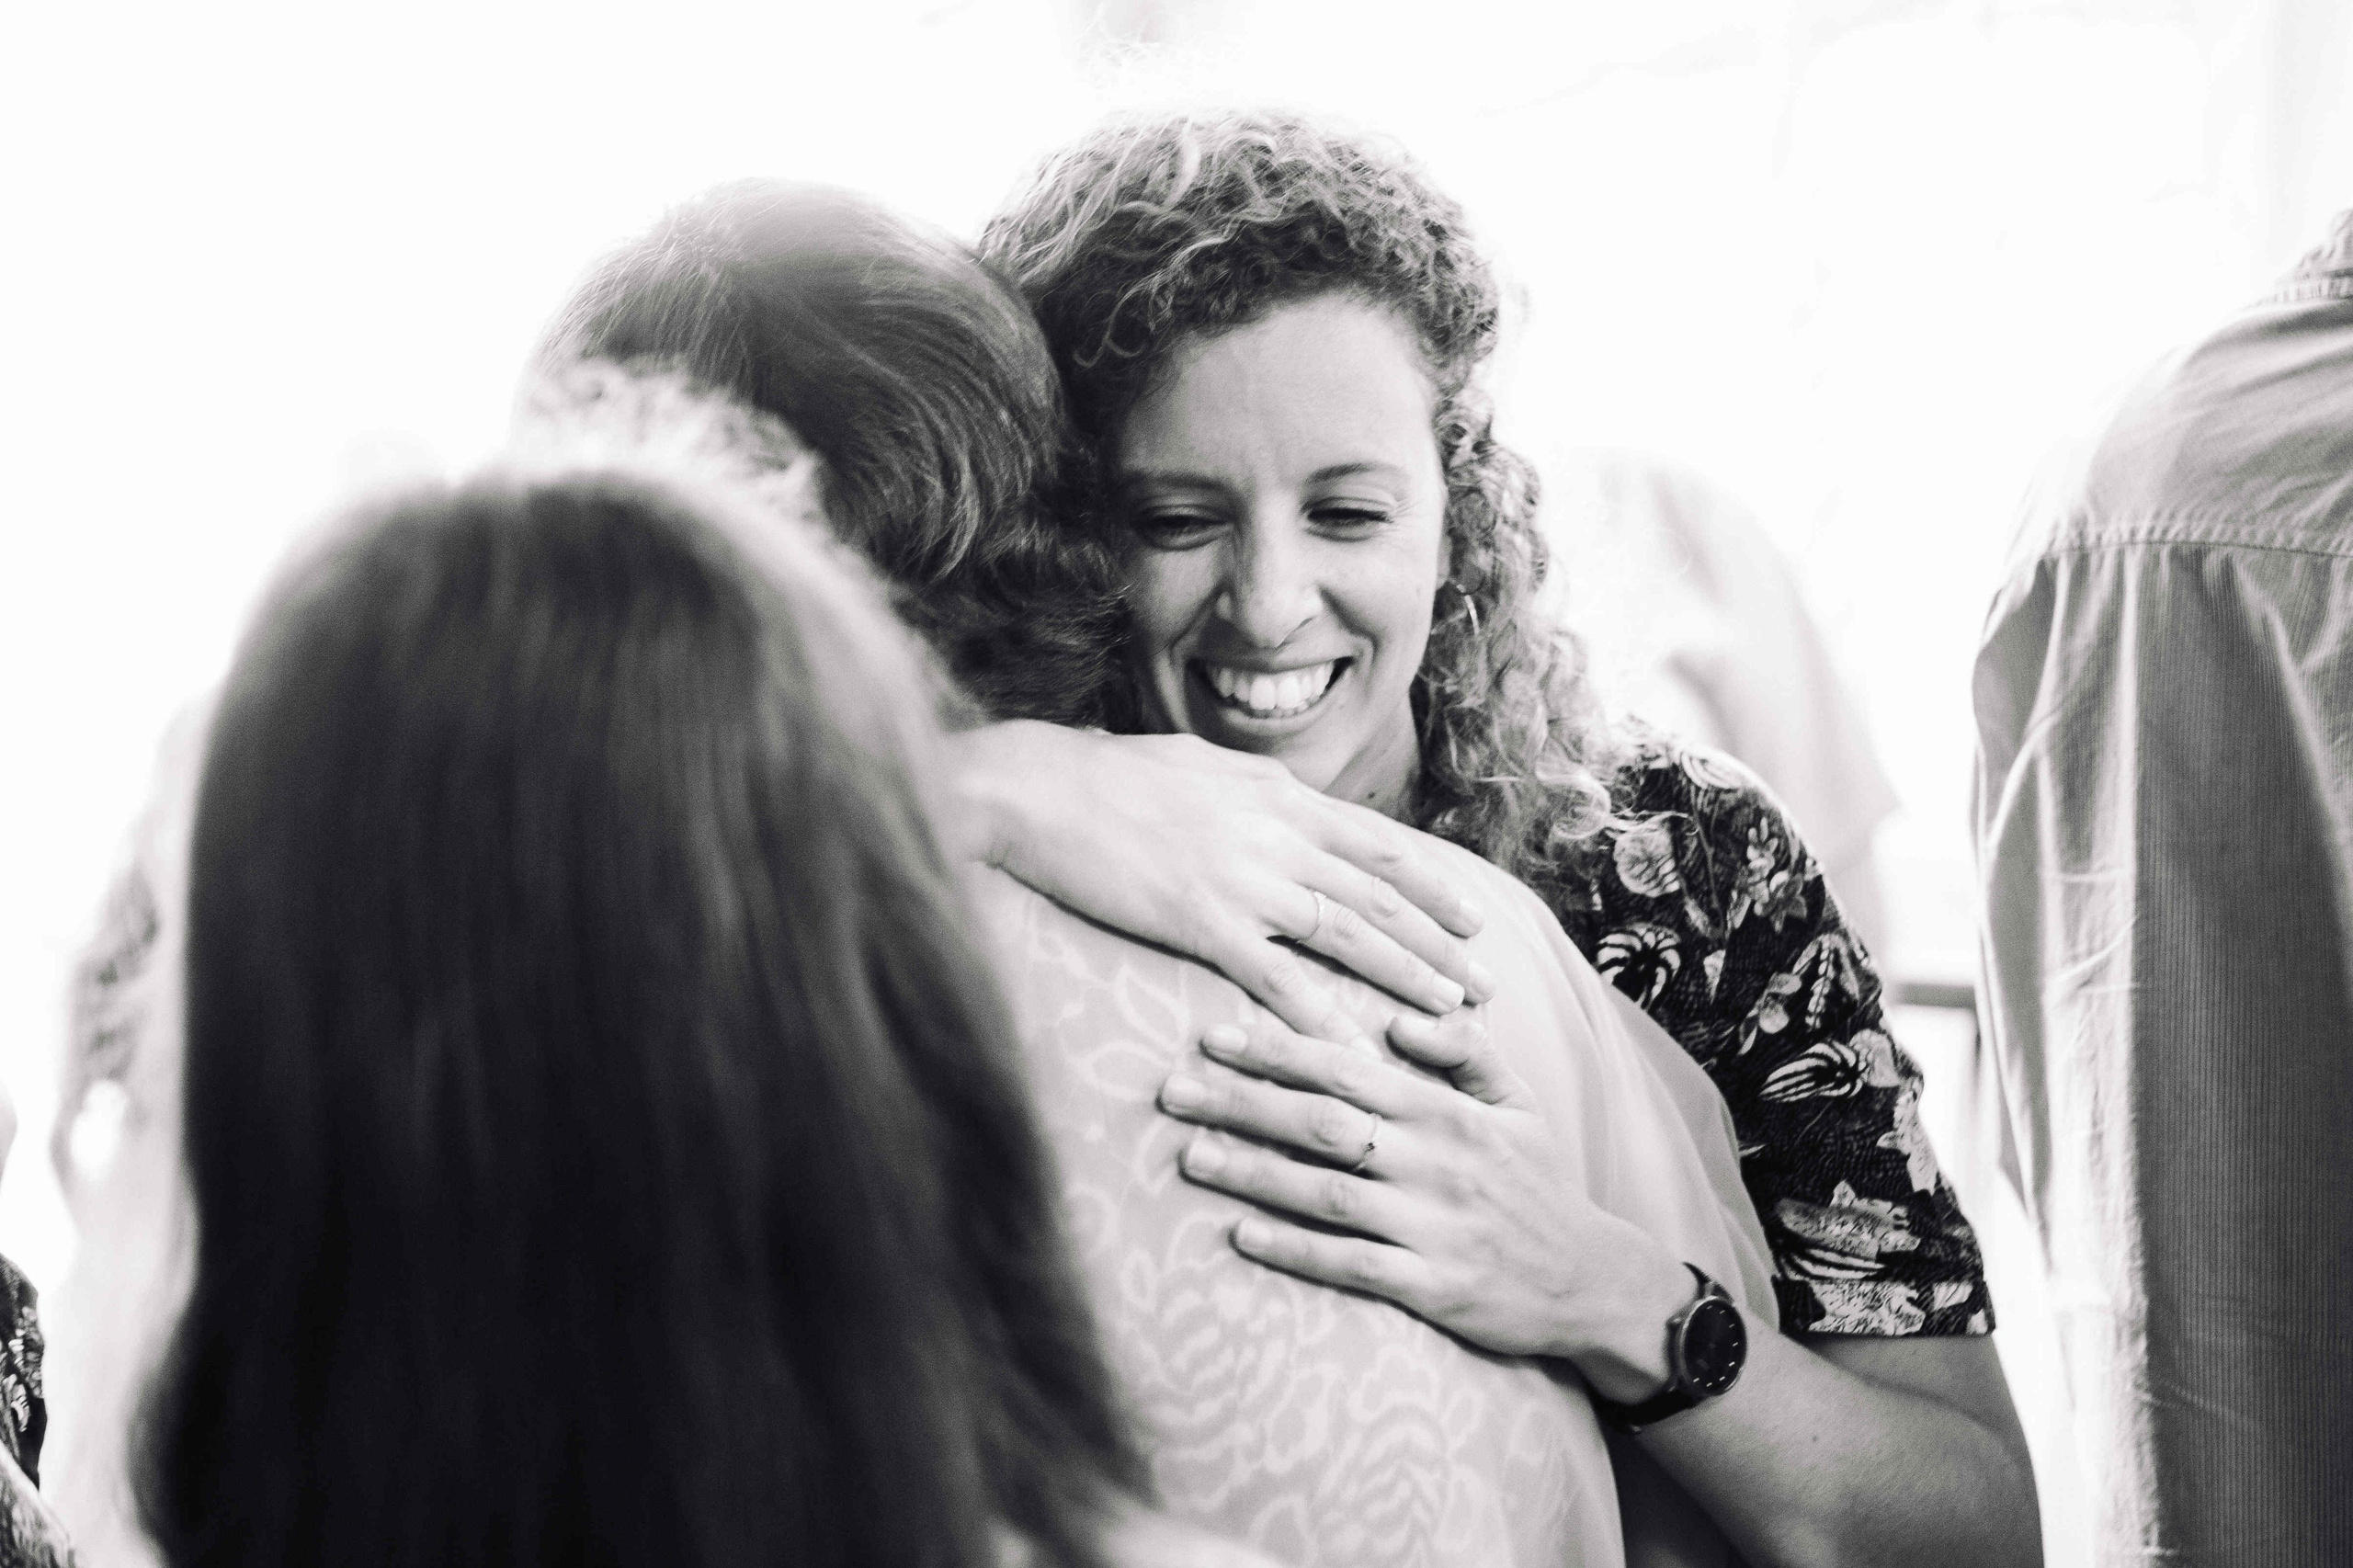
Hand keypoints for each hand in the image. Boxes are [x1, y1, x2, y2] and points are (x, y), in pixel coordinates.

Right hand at [951, 722, 1494, 1035]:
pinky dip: (1320, 1016)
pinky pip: (1277, 977)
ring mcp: (1244, 877)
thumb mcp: (1203, 766)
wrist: (1037, 789)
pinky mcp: (1203, 920)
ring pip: (1350, 933)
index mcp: (1279, 795)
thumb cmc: (1107, 778)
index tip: (1470, 918)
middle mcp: (1277, 832)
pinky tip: (1352, 1051)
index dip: (1431, 886)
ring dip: (1406, 976)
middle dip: (1441, 942)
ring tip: (1450, 1013)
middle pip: (1381, 894)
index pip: (1378, 844)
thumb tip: (1295, 803)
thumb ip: (1257, 791)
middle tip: (1485, 984)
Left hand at [1158, 1011, 1691, 1393]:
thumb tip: (1398, 1017)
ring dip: (1252, 1173)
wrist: (1593, 1281)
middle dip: (1242, 1104)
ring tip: (1189, 1157)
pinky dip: (1293, 1250)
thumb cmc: (1539, 1183)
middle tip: (1173, 1092)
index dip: (1277, 1050)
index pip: (1347, 1068)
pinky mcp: (1430, 1287)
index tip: (1214, 1037)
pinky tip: (1241, 1235)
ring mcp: (1430, 1226)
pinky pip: (1348, 1263)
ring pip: (1325, 1192)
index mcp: (1447, 1112)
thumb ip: (1462, 1050)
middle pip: (1322, 1123)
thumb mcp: (1517, 1102)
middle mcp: (1434, 1163)